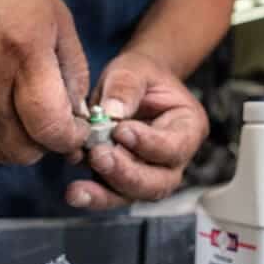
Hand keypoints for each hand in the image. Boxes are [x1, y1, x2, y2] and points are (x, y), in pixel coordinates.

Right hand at [0, 0, 88, 164]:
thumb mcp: (57, 16)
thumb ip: (73, 69)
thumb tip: (77, 113)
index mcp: (26, 54)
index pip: (48, 126)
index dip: (68, 139)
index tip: (76, 132)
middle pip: (20, 150)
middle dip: (43, 147)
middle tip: (52, 128)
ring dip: (18, 145)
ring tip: (28, 123)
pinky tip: (4, 110)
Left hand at [66, 50, 208, 208]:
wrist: (131, 85)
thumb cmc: (140, 76)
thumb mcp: (135, 68)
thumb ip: (126, 86)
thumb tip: (112, 113)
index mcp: (188, 127)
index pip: (174, 146)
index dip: (148, 143)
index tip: (120, 130)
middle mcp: (174, 158)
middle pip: (159, 182)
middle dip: (127, 174)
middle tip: (99, 156)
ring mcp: (150, 173)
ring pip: (135, 194)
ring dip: (106, 193)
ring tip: (78, 189)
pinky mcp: (124, 179)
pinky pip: (112, 194)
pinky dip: (94, 195)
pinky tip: (75, 192)